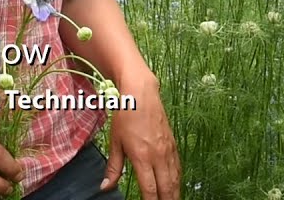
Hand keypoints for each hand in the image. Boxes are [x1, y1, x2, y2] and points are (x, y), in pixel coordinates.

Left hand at [100, 73, 179, 198]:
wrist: (142, 94)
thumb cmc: (126, 116)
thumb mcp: (115, 143)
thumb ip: (113, 168)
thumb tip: (105, 187)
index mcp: (142, 157)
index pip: (149, 188)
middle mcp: (158, 155)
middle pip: (167, 187)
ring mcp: (168, 149)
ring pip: (175, 178)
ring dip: (174, 193)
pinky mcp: (173, 144)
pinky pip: (178, 166)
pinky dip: (178, 179)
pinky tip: (176, 185)